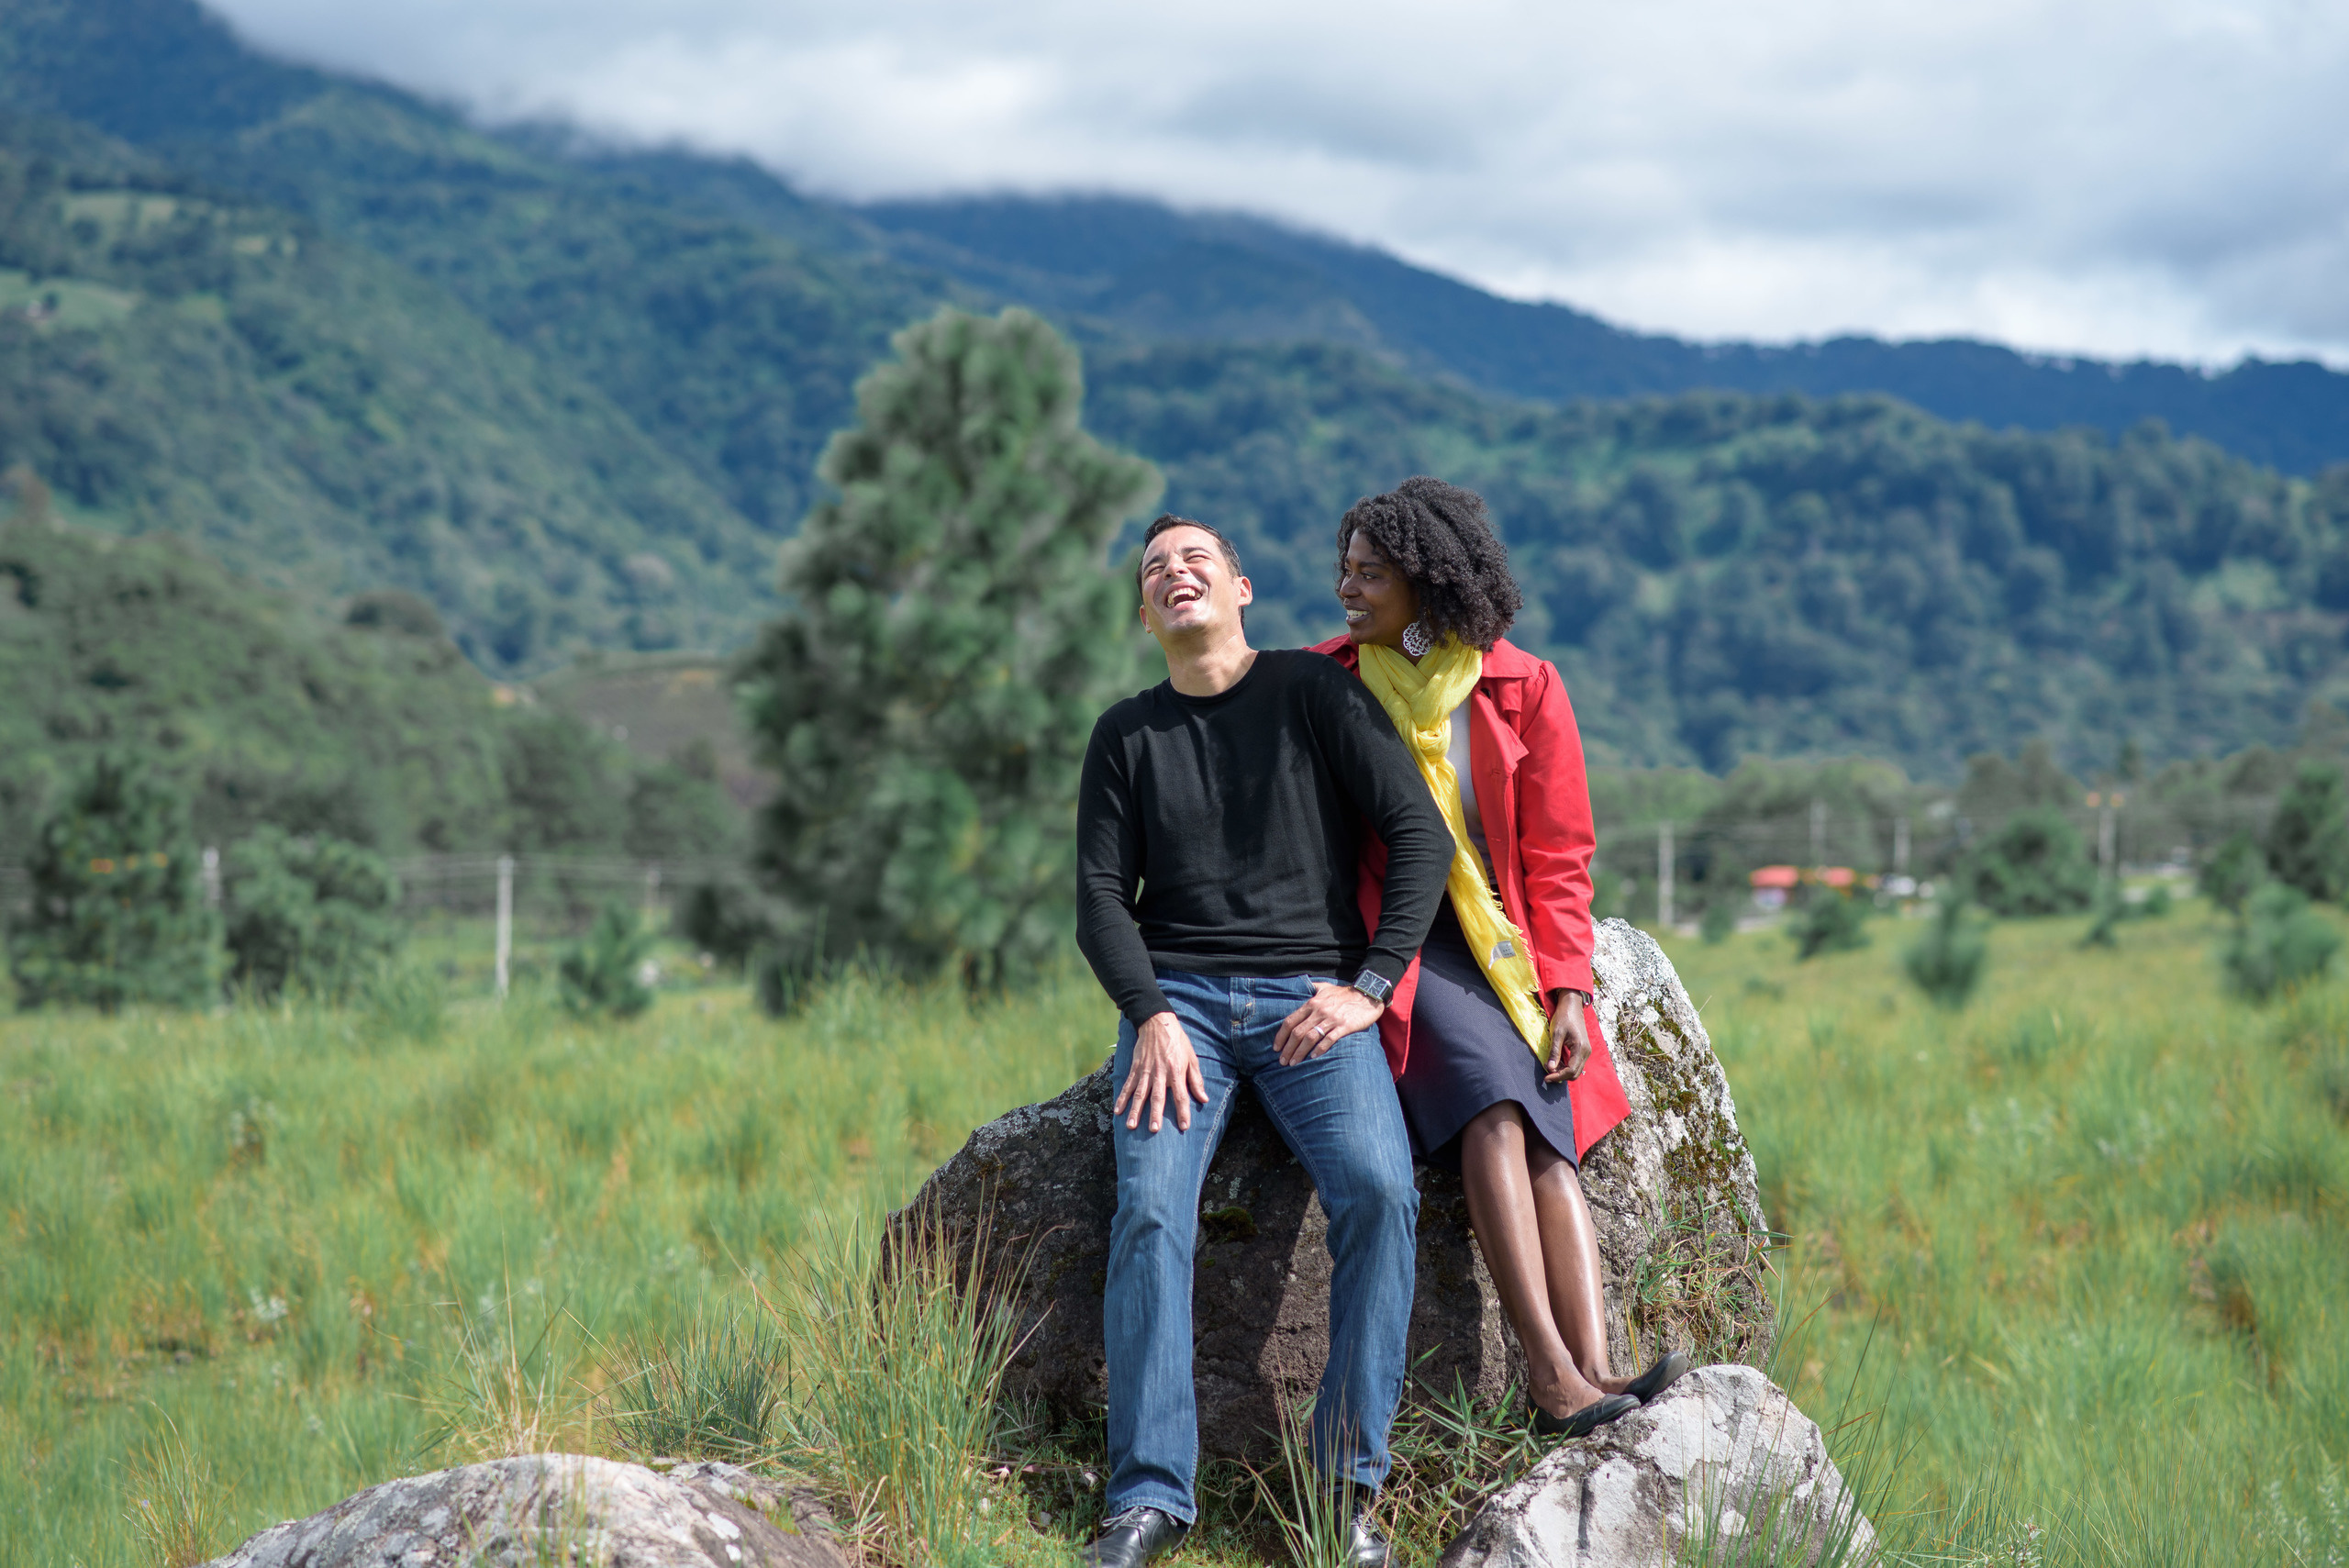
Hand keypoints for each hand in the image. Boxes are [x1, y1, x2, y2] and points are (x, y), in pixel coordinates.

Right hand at [1115, 1011, 1209, 1131]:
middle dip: (1155, 1114)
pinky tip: (1118, 1110)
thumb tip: (1204, 1099)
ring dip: (1135, 1110)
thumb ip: (1196, 1080)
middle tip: (1153, 1130)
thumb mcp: (1192, 1058)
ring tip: (1131, 1125)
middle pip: (1158, 1097)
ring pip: (1140, 1093)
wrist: (1158, 1022)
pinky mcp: (1135, 1067)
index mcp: (1176, 1071)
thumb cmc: (1178, 1042)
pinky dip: (1122, 1098)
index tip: (1184, 1126)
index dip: (1183, 1111)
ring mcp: (1146, 1070)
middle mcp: (1160, 1073)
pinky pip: (1128, 1085)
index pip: (1181, 1095)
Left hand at [1274, 983, 1383, 1065]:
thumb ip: (1311, 988)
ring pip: (1310, 1037)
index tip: (1276, 1047)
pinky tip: (1313, 1057)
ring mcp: (1332, 1019)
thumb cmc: (1344, 993)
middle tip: (1283, 1061)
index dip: (1281, 1035)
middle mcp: (1319, 1011)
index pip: (1290, 1020)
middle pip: (1298, 1032)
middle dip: (1288, 1048)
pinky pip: (1329, 1039)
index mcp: (1312, 1003)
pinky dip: (1320, 1049)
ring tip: (1294, 1063)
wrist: (1367, 994)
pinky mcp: (1344, 1026)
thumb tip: (1300, 988)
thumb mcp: (1325, 987)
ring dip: (1300, 1052)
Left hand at [1544, 988, 1591, 1083]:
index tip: (1546, 1078)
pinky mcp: (1583, 1050)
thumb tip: (1550, 1069)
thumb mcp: (1556, 1034)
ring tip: (1550, 1068)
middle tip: (1547, 1075)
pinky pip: (1576, 1063)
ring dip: (1563, 1072)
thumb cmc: (1564, 1017)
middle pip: (1575, 1073)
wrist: (1572, 1006)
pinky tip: (1556, 1063)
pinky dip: (1567, 1066)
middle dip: (1561, 1076)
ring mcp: (1586, 1051)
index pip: (1571, 1070)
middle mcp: (1586, 1052)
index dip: (1558, 1076)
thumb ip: (1554, 1052)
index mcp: (1580, 1048)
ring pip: (1576, 1070)